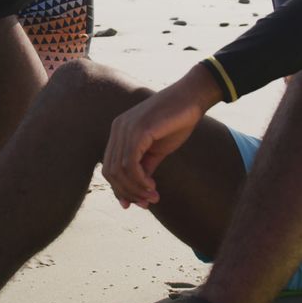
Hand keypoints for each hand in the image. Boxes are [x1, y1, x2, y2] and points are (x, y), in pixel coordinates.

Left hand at [102, 65, 221, 208]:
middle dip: (128, 192)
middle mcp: (117, 129)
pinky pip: (130, 163)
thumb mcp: (156, 150)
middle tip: (147, 203)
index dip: (120, 189)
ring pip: (120, 171)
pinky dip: (140, 180)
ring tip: (153, 197)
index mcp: (119, 131)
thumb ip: (144, 167)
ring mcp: (126, 128)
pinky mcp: (138, 130)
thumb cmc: (176, 121)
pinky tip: (152, 187)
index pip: (110, 167)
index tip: (138, 203)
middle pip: (111, 172)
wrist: (191, 99)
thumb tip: (138, 191)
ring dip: (136, 189)